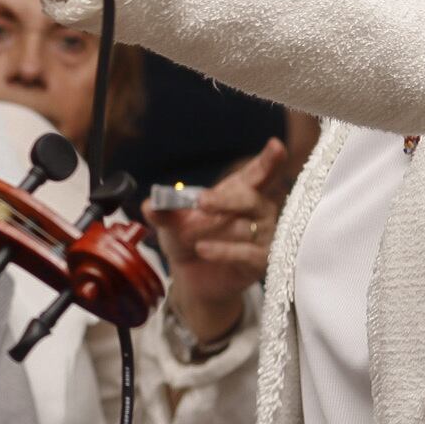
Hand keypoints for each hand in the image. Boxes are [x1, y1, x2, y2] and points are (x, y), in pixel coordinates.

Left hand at [144, 138, 285, 341]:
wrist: (191, 278)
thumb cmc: (187, 240)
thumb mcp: (170, 223)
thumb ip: (162, 211)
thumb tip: (148, 204)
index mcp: (240, 192)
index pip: (259, 174)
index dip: (269, 160)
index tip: (275, 145)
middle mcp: (258, 212)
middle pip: (252, 199)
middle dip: (225, 200)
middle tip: (201, 202)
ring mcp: (264, 237)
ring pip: (247, 228)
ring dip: (215, 230)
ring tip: (190, 235)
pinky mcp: (261, 262)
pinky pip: (247, 253)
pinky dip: (224, 250)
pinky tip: (202, 249)